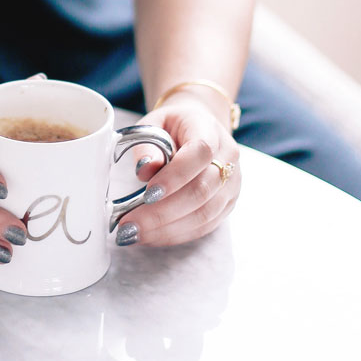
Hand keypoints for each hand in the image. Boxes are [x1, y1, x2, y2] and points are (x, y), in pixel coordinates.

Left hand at [115, 96, 240, 247]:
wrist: (199, 128)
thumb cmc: (172, 127)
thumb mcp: (153, 124)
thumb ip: (147, 145)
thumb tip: (145, 170)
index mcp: (210, 130)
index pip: (201, 153)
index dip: (175, 176)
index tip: (147, 193)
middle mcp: (228, 158)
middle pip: (202, 191)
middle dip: (162, 213)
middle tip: (128, 224)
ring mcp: (232, 184)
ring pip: (204, 214)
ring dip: (166, 229)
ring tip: (133, 234)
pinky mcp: (227, 205)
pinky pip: (204, 226)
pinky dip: (175, 235)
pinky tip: (150, 236)